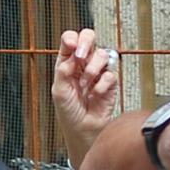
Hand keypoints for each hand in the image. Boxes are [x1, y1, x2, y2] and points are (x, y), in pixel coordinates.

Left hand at [50, 30, 122, 154]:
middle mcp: (83, 64)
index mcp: (68, 63)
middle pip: (89, 38)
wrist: (83, 131)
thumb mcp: (59, 91)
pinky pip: (110, 74)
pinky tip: (95, 94)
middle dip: (86, 43)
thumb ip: (63, 72)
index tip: (71, 46)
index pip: (70, 40)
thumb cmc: (69, 113)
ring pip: (102, 54)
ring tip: (86, 83)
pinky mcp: (110, 83)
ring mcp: (98, 72)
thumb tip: (71, 57)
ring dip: (92, 69)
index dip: (72, 39)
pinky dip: (102, 84)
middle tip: (81, 56)